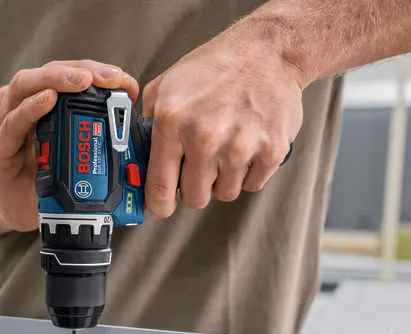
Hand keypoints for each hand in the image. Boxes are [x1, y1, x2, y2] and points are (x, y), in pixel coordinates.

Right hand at [0, 60, 138, 231]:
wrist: (17, 213)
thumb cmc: (47, 182)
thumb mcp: (77, 158)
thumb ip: (99, 143)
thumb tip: (140, 138)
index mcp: (43, 106)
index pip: (67, 76)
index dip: (95, 72)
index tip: (123, 79)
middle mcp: (21, 108)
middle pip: (47, 73)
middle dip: (80, 70)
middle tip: (109, 77)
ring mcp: (6, 128)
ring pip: (24, 87)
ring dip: (55, 79)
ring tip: (82, 81)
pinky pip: (13, 124)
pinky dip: (30, 108)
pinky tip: (48, 100)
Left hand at [142, 23, 304, 216]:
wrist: (267, 51)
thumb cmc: (217, 66)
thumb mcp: (165, 86)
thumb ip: (148, 121)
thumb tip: (139, 156)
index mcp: (173, 123)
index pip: (159, 187)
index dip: (159, 205)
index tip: (162, 207)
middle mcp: (205, 138)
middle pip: (195, 197)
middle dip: (195, 188)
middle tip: (200, 169)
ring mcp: (239, 147)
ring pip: (225, 194)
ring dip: (223, 180)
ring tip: (225, 151)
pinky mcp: (270, 151)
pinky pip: (252, 184)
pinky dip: (248, 173)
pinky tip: (246, 148)